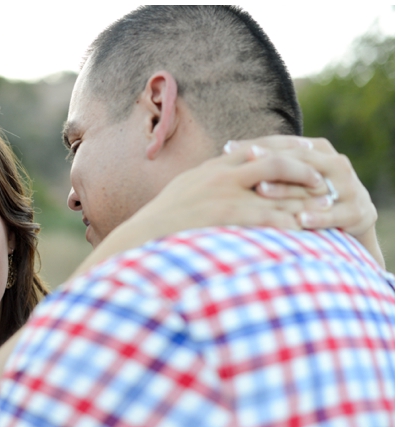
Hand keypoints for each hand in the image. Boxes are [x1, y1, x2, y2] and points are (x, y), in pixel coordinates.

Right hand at [126, 140, 329, 239]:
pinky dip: (290, 221)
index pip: (258, 149)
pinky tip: (305, 229)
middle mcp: (222, 175)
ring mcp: (226, 195)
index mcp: (212, 167)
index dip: (286, 151)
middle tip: (324, 182)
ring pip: (279, 190)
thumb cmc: (160, 219)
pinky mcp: (228, 216)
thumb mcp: (183, 189)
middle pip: (276, 162)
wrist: (142, 236)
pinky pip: (269, 216)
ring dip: (304, 199)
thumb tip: (219, 176)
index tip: (307, 154)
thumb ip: (206, 180)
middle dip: (304, 172)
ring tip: (325, 207)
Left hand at [225, 136, 382, 266]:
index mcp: (320, 150)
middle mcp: (336, 164)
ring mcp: (350, 187)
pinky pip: (335, 214)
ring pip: (313, 186)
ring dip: (286, 189)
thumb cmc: (308, 194)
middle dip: (271, 161)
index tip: (228, 146)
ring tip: (260, 190)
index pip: (284, 143)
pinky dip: (317, 217)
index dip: (257, 144)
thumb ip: (267, 162)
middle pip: (299, 161)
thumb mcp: (290, 176)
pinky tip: (299, 220)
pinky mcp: (357, 212)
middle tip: (245, 161)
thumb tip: (227, 148)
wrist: (350, 220)